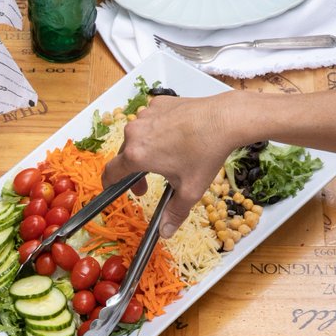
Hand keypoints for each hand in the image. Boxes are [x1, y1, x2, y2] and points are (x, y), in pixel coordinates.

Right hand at [101, 92, 244, 237]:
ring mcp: (146, 115)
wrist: (226, 119)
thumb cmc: (206, 153)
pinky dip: (157, 130)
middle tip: (150, 181)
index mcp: (136, 155)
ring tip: (168, 156)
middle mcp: (135, 133)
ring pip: (138, 137)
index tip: (114, 188)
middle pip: (125, 155)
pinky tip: (175, 136)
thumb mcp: (190, 190)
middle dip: (134, 170)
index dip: (110, 184)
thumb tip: (165, 231)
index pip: (110, 172)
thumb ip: (174, 213)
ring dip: (146, 149)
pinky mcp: (158, 103)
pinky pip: (150, 121)